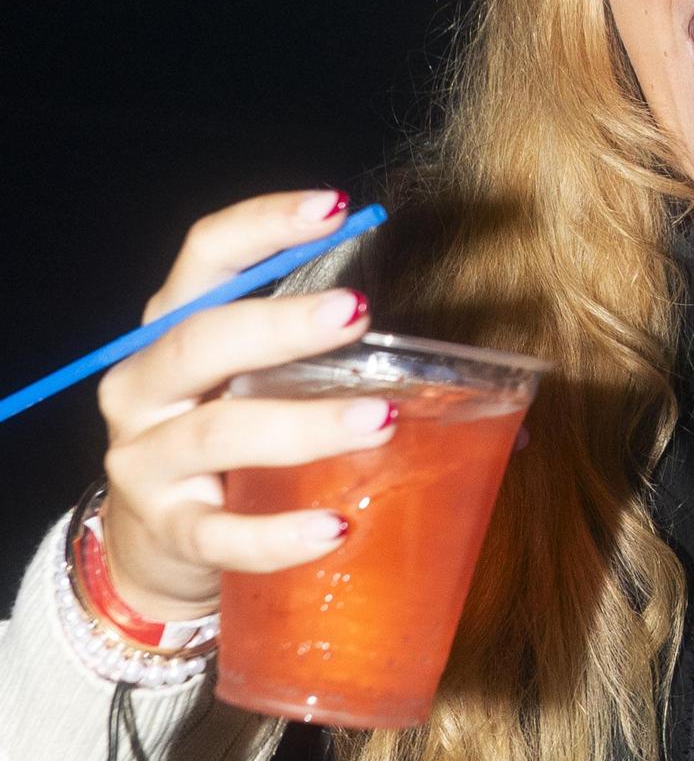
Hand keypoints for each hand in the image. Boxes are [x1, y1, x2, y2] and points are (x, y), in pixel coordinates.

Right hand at [97, 191, 392, 623]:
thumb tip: (480, 380)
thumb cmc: (230, 453)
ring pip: (218, 433)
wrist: (160, 553)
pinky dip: (278, 534)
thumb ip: (330, 365)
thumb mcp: (258, 391)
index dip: (264, 224)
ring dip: (303, 424)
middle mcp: (145, 387)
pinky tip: (334, 528)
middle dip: (281, 323)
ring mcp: (147, 463)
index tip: (337, 207)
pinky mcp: (169, 534)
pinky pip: (222, 534)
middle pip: (201, 338)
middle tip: (358, 311)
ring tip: (380, 420)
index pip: (206, 256)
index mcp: (174, 330)